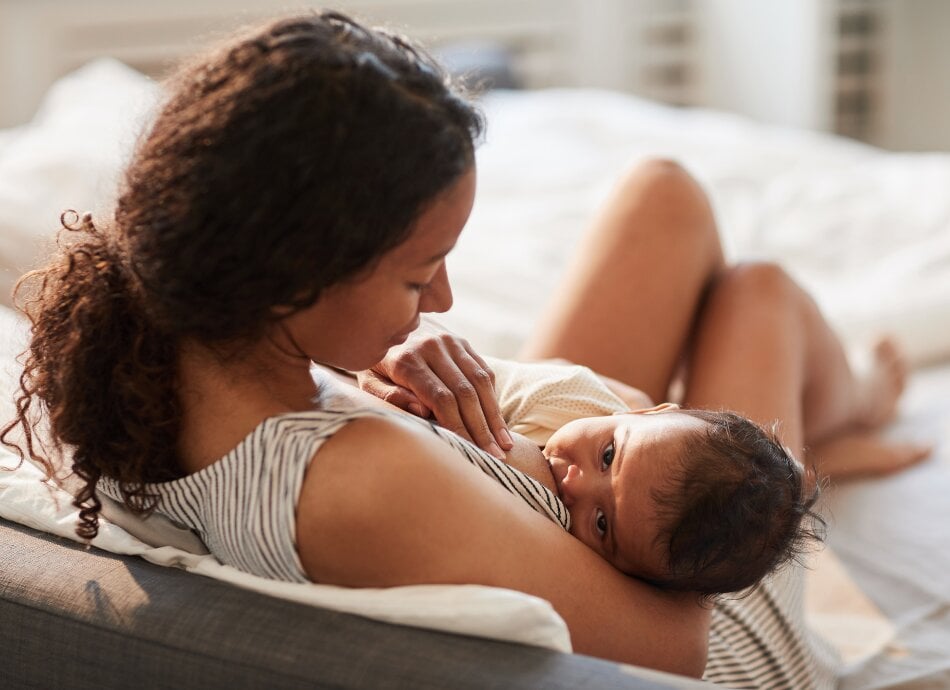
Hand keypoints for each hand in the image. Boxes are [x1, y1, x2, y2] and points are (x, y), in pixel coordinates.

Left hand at [357, 320, 512, 458]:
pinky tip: (498, 422)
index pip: (441, 398)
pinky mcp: (462, 342)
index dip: (458, 426)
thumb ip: (388, 396)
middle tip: (495, 456)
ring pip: (480, 382)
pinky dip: (493, 398)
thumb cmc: (375, 363)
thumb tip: (422, 411)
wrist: (384, 323)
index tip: (470, 451)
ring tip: (505, 444)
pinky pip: (484, 371)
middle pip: (465, 393)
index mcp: (406, 360)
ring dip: (494, 416)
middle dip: (481, 428)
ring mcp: (450, 342)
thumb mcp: (368, 380)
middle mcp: (432, 347)